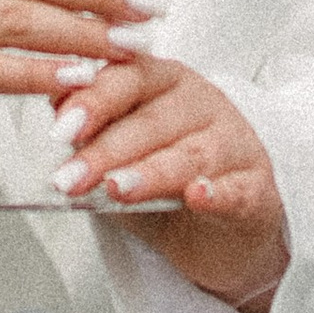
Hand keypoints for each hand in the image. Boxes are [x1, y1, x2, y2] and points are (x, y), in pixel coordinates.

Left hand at [46, 48, 290, 312]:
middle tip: (71, 178)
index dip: (94, 101)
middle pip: (153, 120)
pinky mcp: (258, 190)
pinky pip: (237, 189)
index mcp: (166, 82)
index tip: (61, 129)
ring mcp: (235, 145)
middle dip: (106, 151)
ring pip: (191, 154)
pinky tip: (197, 196)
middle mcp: (204, 104)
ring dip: (150, 173)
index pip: (129, 77)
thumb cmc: (165, 185)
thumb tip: (55, 105)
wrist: (219, 235)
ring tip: (115, 189)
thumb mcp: (120, 154)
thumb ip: (91, 131)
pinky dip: (218, 193)